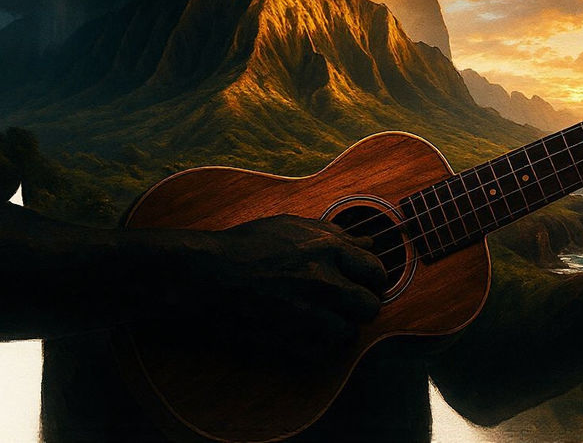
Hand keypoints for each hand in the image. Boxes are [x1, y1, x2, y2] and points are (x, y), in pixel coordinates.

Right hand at [164, 215, 386, 353]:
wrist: (207, 278)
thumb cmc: (246, 247)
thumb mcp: (290, 227)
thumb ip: (334, 234)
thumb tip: (369, 240)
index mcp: (326, 250)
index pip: (376, 270)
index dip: (373, 278)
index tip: (363, 281)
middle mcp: (323, 283)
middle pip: (370, 307)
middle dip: (361, 305)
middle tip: (347, 303)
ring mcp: (307, 316)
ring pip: (348, 334)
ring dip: (339, 328)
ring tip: (322, 318)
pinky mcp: (289, 342)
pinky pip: (323, 355)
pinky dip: (318, 347)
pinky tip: (306, 333)